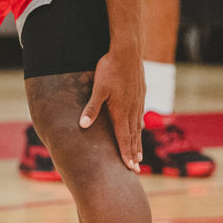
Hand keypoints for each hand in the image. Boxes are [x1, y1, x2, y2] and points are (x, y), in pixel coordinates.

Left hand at [78, 47, 144, 172]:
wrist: (127, 51)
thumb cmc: (110, 69)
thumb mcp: (98, 89)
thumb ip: (91, 108)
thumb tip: (82, 125)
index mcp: (121, 111)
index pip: (124, 138)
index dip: (126, 154)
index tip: (130, 168)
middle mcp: (132, 110)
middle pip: (133, 137)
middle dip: (134, 154)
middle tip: (136, 170)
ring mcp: (138, 102)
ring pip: (138, 127)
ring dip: (138, 142)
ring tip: (139, 155)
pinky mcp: (140, 94)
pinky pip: (139, 116)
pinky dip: (139, 127)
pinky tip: (139, 128)